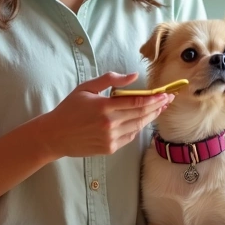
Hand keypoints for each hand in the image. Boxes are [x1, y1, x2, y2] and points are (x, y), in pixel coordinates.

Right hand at [38, 72, 172, 158]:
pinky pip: (130, 137)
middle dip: (157, 106)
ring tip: (159, 109)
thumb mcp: (86, 88)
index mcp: (104, 106)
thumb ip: (110, 80)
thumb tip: (133, 76)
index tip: (165, 94)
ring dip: (151, 118)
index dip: (154, 99)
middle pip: (142, 115)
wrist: (55, 135)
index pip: (137, 102)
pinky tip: (141, 121)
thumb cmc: (69, 108)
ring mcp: (110, 138)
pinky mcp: (109, 148)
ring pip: (138, 127)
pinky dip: (137, 128)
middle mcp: (110, 124)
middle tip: (169, 99)